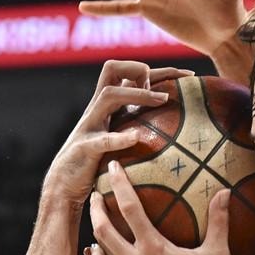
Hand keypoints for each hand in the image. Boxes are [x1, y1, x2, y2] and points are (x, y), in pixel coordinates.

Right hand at [42, 61, 191, 208]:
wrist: (65, 185)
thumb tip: (181, 126)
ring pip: (109, 96)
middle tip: (168, 86)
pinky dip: (119, 137)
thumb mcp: (122, 138)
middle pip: (111, 69)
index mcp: (109, 105)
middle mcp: (98, 109)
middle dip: (140, 69)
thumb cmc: (100, 162)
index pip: (131, 74)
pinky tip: (135, 138)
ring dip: (137, 95)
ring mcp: (90, 126)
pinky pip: (101, 139)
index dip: (160, 70)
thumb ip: (141, 125)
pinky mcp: (85, 148)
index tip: (189, 76)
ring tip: (162, 100)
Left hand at [86, 159, 233, 254]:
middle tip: (94, 200)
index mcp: (154, 247)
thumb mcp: (217, 253)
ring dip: (95, 250)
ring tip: (96, 243)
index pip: (130, 207)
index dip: (119, 184)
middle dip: (95, 211)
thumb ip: (218, 221)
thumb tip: (225, 193)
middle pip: (102, 230)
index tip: (113, 168)